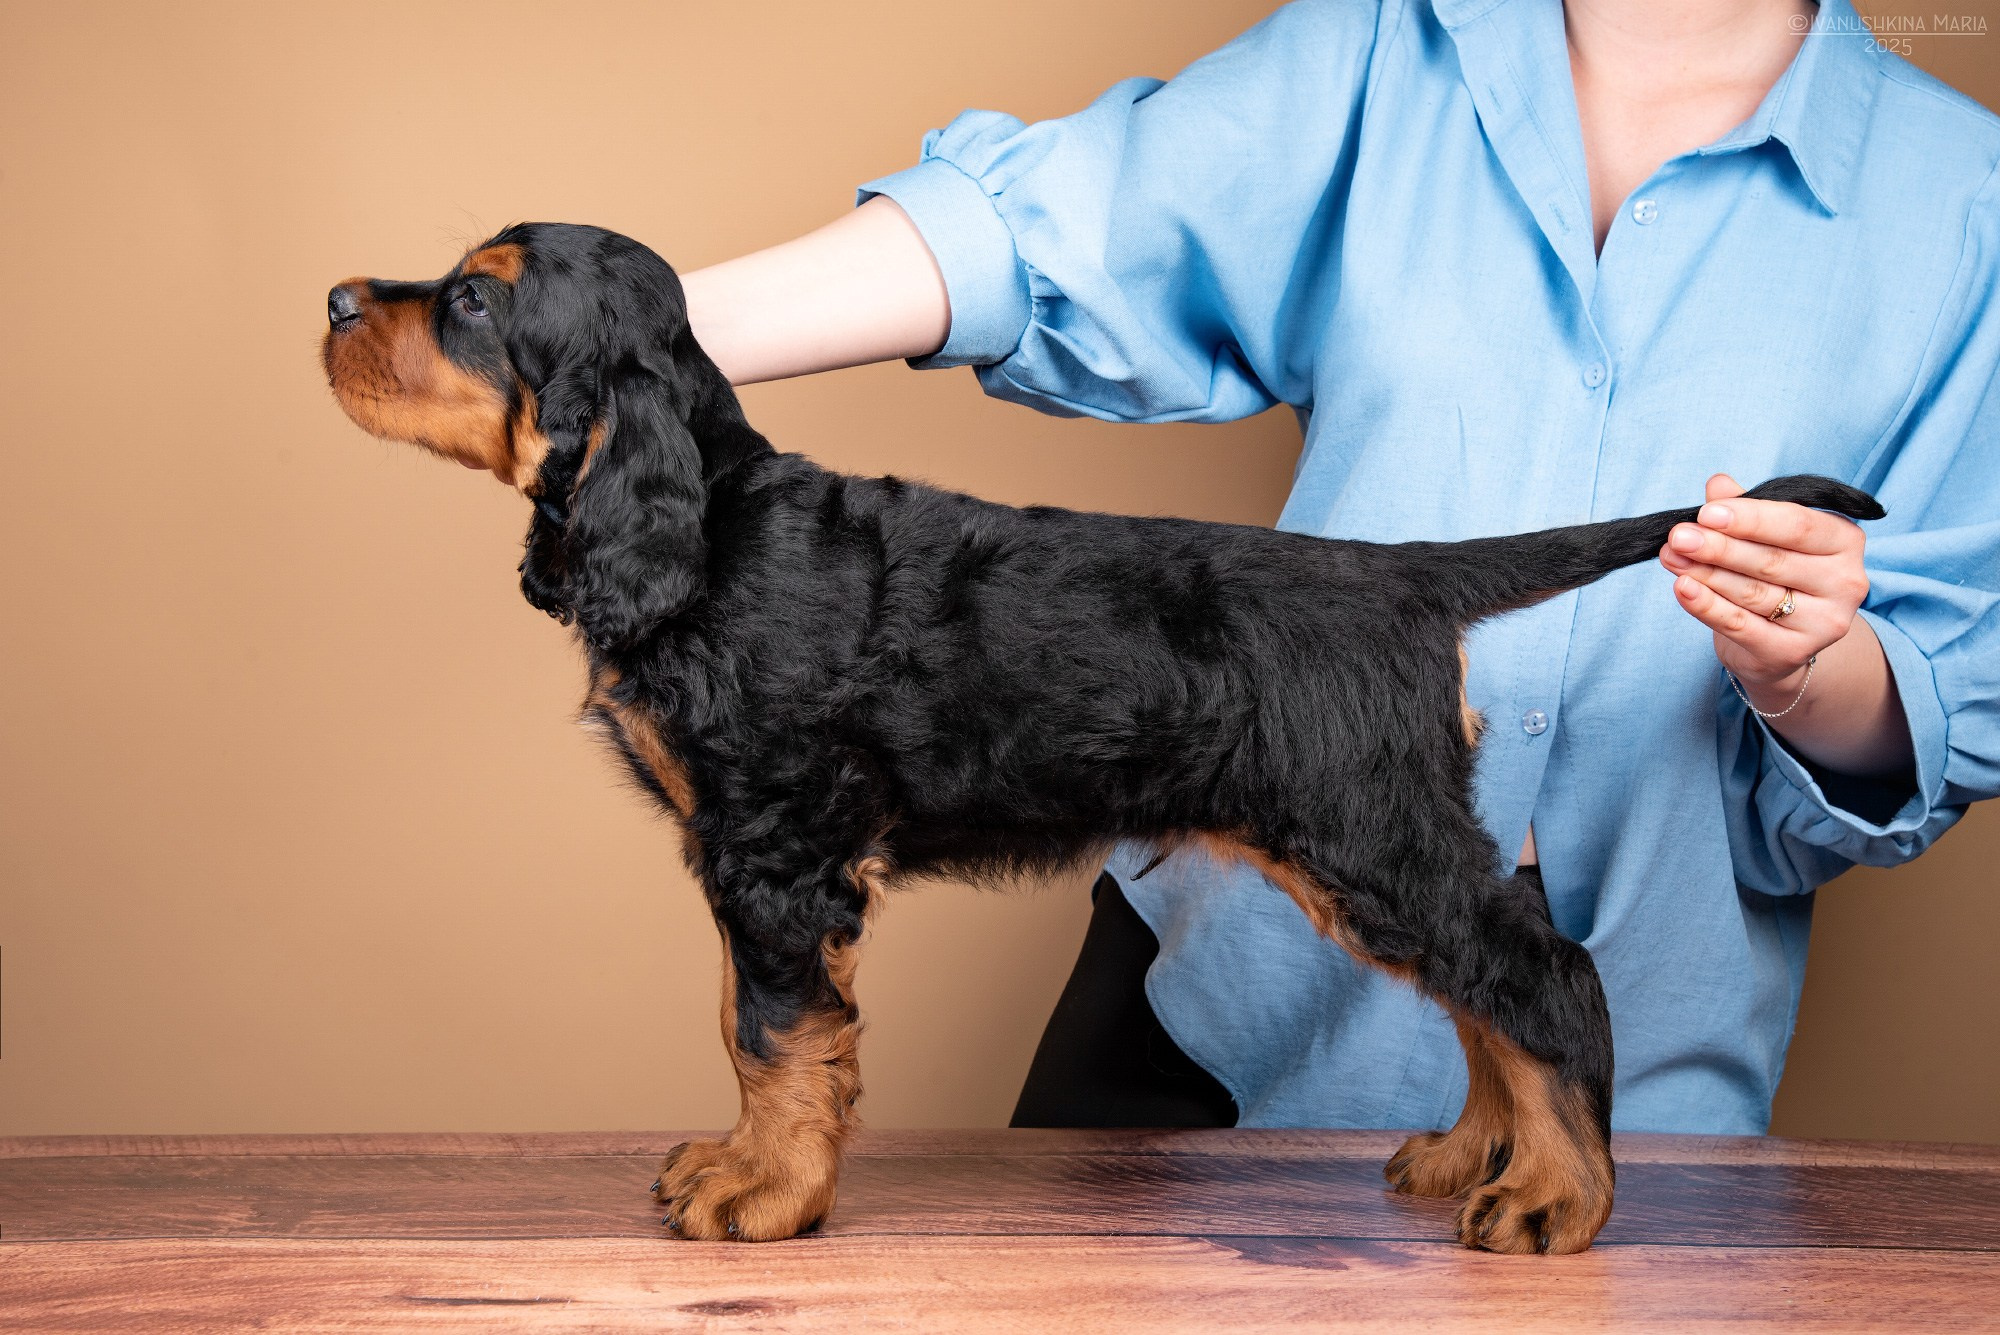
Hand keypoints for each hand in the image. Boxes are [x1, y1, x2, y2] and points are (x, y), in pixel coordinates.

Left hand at [1659, 473, 1870, 705]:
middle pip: (1772, 560)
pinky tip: (1682, 588)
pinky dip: (1707, 606)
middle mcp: (1845, 582)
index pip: (1797, 525)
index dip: (1750, 518)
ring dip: (1705, 573)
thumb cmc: (1775, 575)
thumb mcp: (1766, 537)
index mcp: (1844, 541)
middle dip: (1718, 547)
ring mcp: (1824, 622)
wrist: (1780, 641)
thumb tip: (1718, 485)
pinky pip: (1741, 625)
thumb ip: (1746, 509)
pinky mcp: (1793, 652)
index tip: (1706, 513)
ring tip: (1671, 557)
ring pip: (1753, 592)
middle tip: (1678, 536)